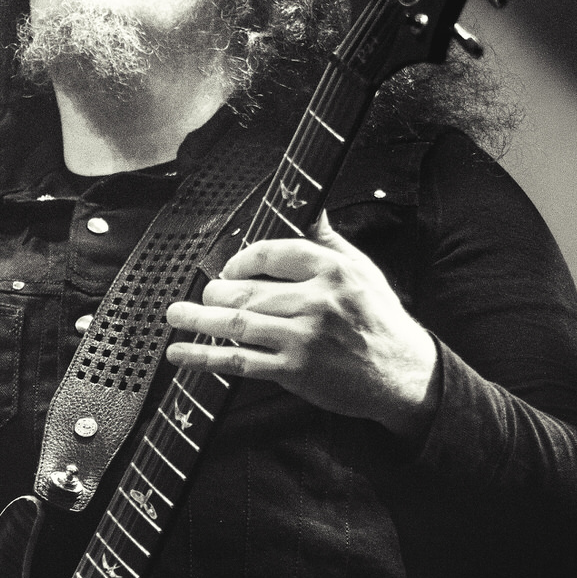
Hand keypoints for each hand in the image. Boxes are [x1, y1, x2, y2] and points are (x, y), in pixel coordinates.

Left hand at [165, 211, 438, 439]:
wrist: (400, 371)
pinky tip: (181, 353)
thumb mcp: (362, 269)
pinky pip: (240, 361)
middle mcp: (317, 301)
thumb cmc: (378, 317)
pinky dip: (204, 357)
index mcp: (333, 270)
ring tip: (175, 315)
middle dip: (216, 292)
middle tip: (205, 294)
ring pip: (238, 323)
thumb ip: (328, 240)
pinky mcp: (294, 371)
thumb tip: (309, 206)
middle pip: (249, 290)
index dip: (242, 259)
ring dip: (199, 319)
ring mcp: (304, 338)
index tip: (230, 268)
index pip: (273, 253)